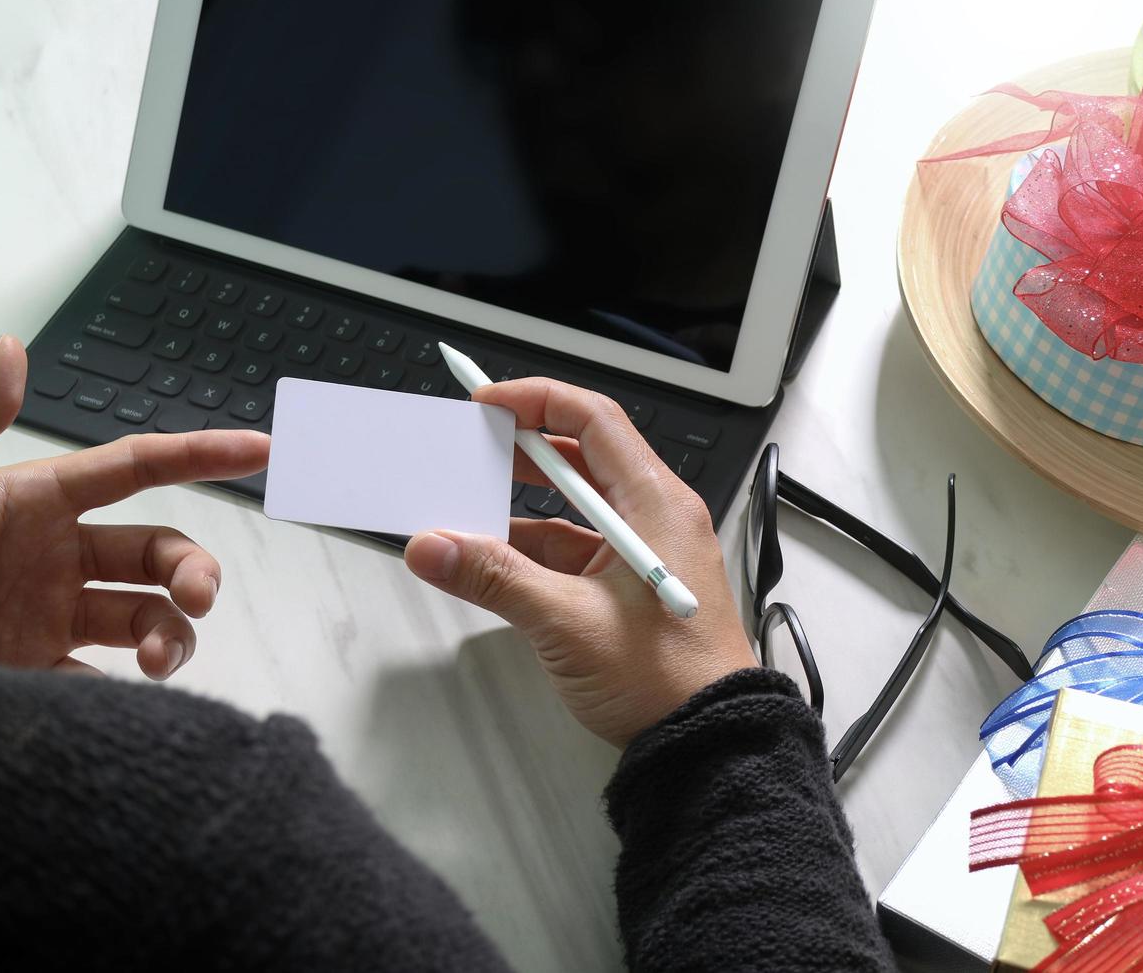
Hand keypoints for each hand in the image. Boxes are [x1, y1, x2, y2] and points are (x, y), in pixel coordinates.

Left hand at [0, 336, 269, 677]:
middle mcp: (52, 557)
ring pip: (143, 619)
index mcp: (34, 500)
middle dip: (194, 570)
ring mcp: (43, 619)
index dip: (202, 454)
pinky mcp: (24, 675)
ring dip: (171, 635)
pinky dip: (124, 697)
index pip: (137, 468)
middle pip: (157, 553)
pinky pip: (95, 685)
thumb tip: (14, 351)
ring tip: (159, 659)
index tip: (260, 448)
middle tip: (198, 596)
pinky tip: (125, 701)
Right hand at [404, 378, 757, 747]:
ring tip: (466, 509)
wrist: (709, 742)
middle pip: (582, 458)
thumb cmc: (665, 680)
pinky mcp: (629, 589)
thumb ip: (496, 578)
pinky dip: (532, 550)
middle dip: (521, 451)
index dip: (538, 400)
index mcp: (656, 504)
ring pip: (574, 508)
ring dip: (521, 508)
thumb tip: (433, 546)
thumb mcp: (567, 623)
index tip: (487, 404)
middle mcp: (654, 518)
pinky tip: (490, 561)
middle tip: (469, 448)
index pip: (595, 421)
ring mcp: (642, 553)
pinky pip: (575, 550)